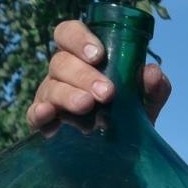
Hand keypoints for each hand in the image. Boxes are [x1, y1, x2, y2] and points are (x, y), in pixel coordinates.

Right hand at [25, 20, 171, 129]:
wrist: (124, 153)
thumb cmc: (130, 116)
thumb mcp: (147, 103)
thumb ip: (154, 87)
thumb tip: (152, 72)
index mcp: (83, 58)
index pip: (69, 34)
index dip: (79, 39)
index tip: (98, 55)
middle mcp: (64, 72)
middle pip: (61, 61)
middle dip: (84, 75)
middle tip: (107, 93)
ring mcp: (51, 95)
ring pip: (51, 86)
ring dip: (68, 94)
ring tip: (87, 105)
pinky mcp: (45, 121)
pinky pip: (34, 114)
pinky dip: (39, 113)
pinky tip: (47, 114)